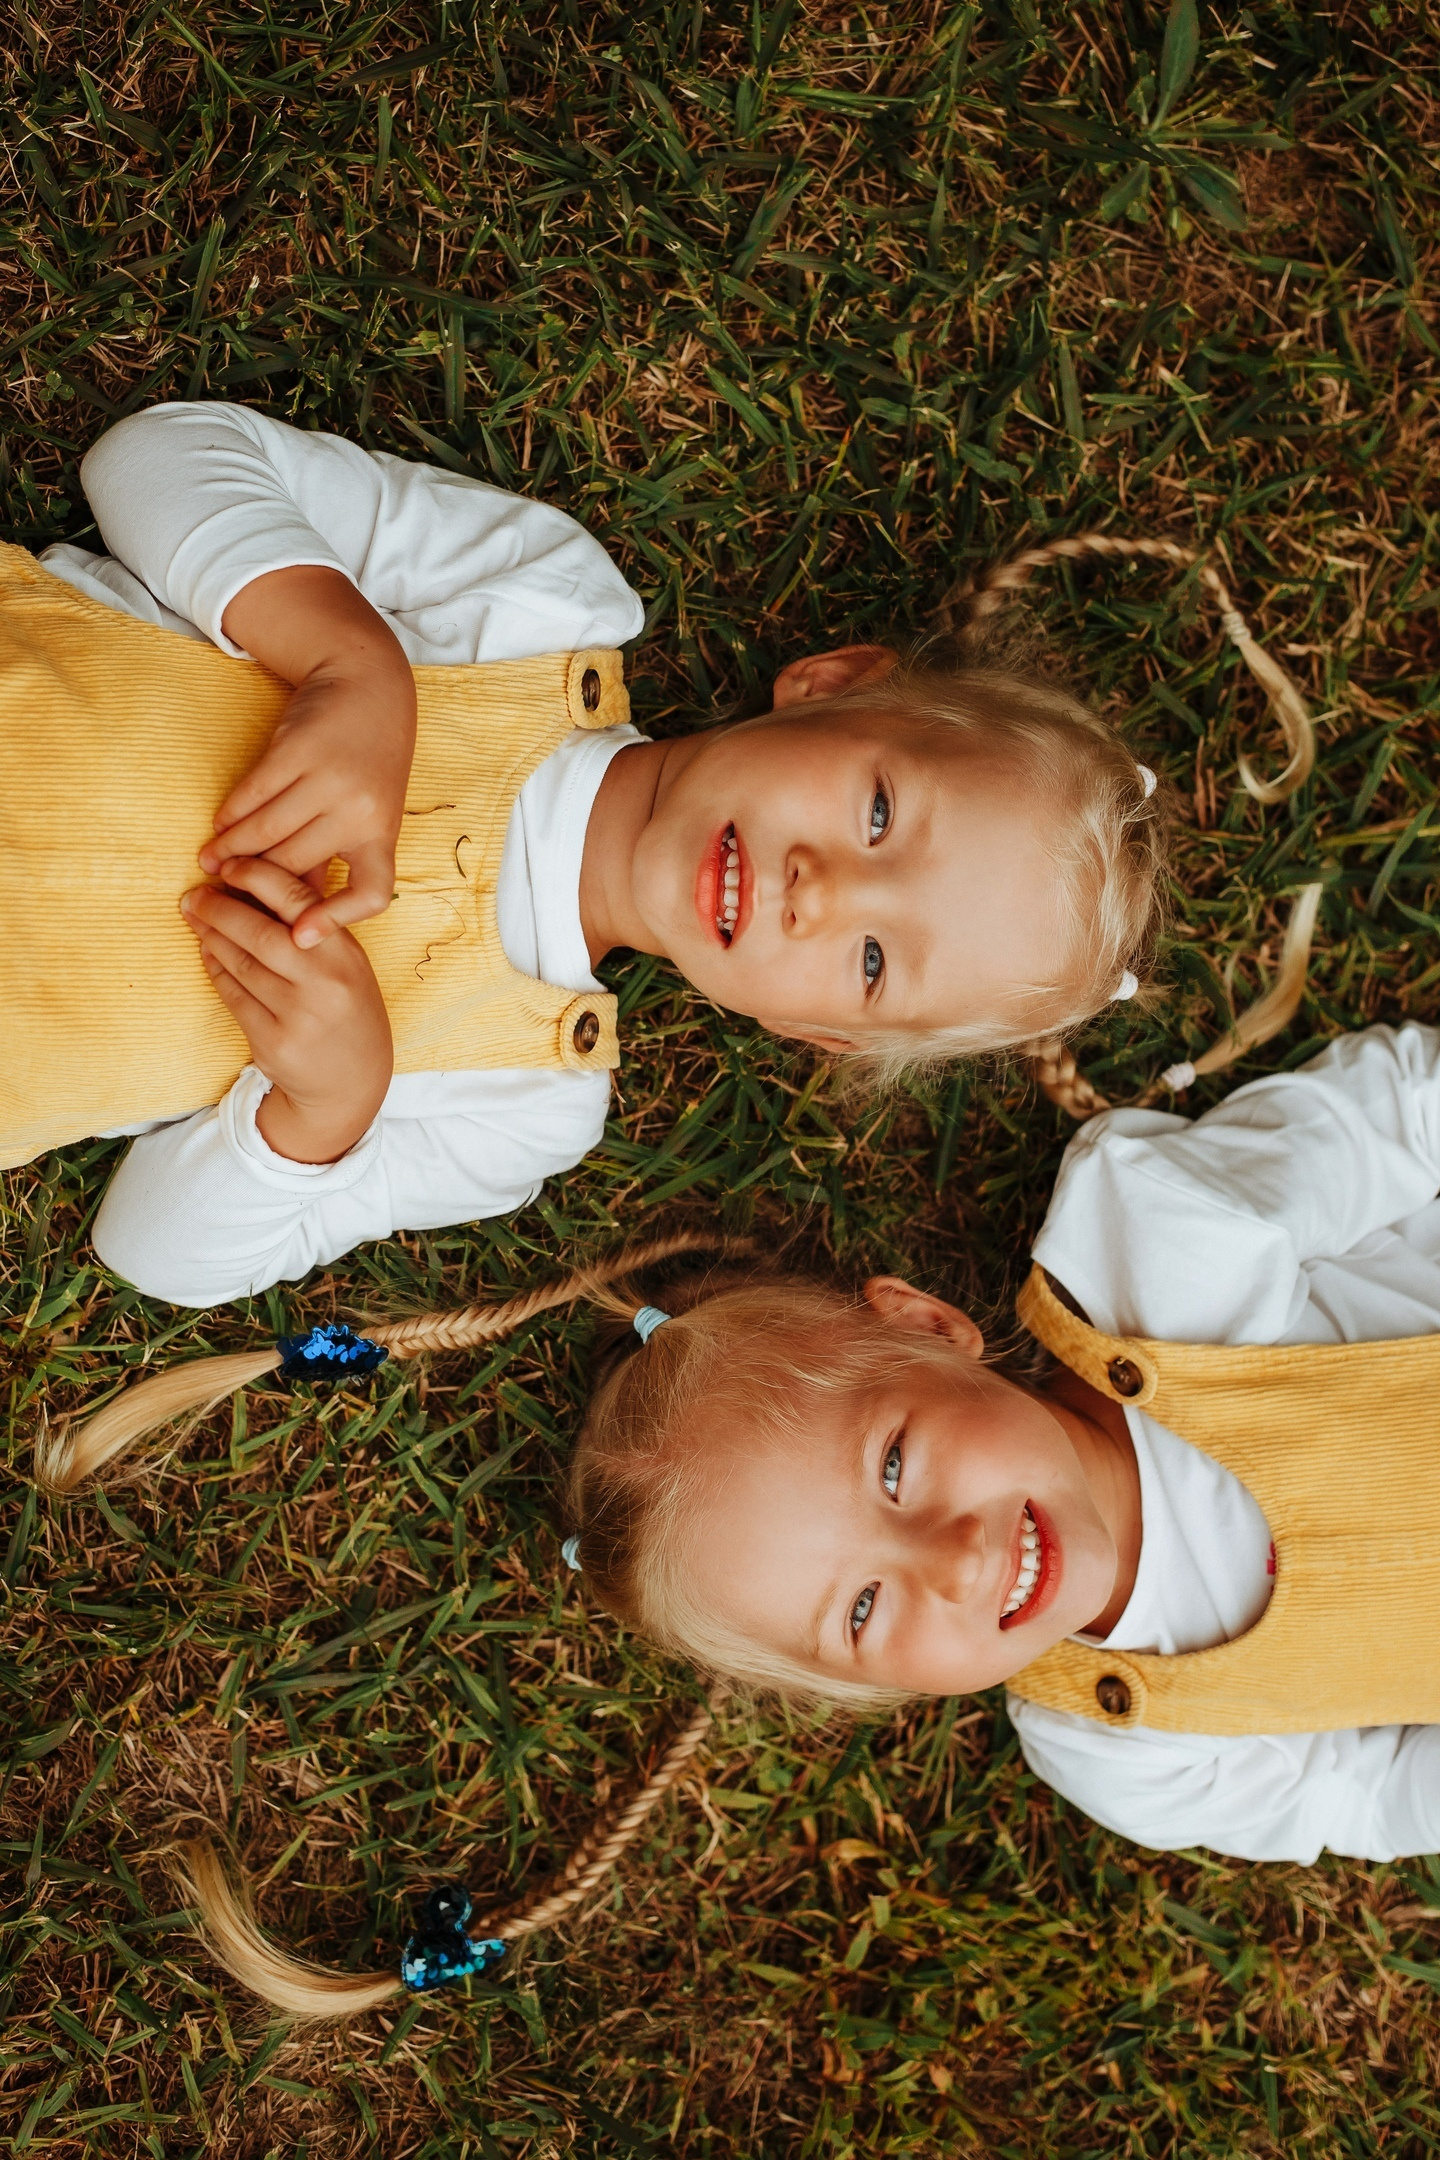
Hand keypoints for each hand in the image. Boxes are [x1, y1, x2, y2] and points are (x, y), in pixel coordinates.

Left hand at [181, 857, 393, 1163]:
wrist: (352, 1081)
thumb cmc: (346, 1009)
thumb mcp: (345, 963)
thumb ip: (312, 926)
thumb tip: (258, 879)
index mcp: (345, 953)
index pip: (296, 901)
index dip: (256, 877)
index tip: (227, 866)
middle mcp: (324, 983)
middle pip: (258, 934)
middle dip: (218, 909)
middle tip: (193, 895)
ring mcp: (297, 1015)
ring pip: (240, 964)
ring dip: (210, 937)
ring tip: (194, 918)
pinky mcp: (272, 1042)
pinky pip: (233, 996)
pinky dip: (216, 970)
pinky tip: (208, 953)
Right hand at [200, 567, 417, 948]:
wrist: (368, 685)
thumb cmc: (366, 760)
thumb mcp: (368, 809)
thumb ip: (334, 855)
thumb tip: (293, 913)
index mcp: (382, 833)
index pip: (372, 892)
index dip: (336, 920)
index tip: (298, 938)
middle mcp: (358, 810)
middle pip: (293, 864)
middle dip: (253, 882)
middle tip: (224, 891)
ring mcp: (328, 780)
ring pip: (266, 832)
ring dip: (231, 849)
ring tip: (210, 861)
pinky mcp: (296, 750)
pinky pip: (251, 795)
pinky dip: (230, 814)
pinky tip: (219, 824)